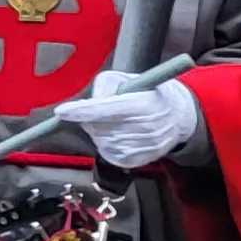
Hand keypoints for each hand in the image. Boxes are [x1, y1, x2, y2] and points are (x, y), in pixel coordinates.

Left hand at [54, 76, 205, 167]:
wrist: (178, 118)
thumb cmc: (148, 93)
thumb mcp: (128, 78)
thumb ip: (105, 85)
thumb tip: (90, 102)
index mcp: (143, 104)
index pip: (106, 109)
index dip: (82, 111)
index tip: (62, 111)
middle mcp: (145, 128)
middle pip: (100, 128)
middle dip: (90, 120)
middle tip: (96, 112)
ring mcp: (143, 148)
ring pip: (101, 143)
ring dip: (98, 133)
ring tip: (111, 122)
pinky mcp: (139, 161)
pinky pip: (109, 155)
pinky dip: (106, 145)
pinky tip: (116, 134)